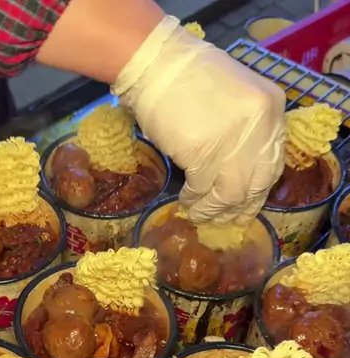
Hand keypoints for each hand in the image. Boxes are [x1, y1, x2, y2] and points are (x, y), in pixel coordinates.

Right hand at [113, 16, 286, 225]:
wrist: (157, 64)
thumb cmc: (191, 77)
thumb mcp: (238, 96)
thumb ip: (249, 129)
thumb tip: (243, 169)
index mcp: (272, 109)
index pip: (274, 162)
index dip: (260, 189)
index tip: (248, 203)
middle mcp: (260, 126)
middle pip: (257, 183)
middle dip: (241, 207)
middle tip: (229, 220)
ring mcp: (232, 141)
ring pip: (231, 194)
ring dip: (215, 210)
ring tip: (201, 215)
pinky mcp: (203, 154)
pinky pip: (203, 189)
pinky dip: (195, 200)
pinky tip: (187, 202)